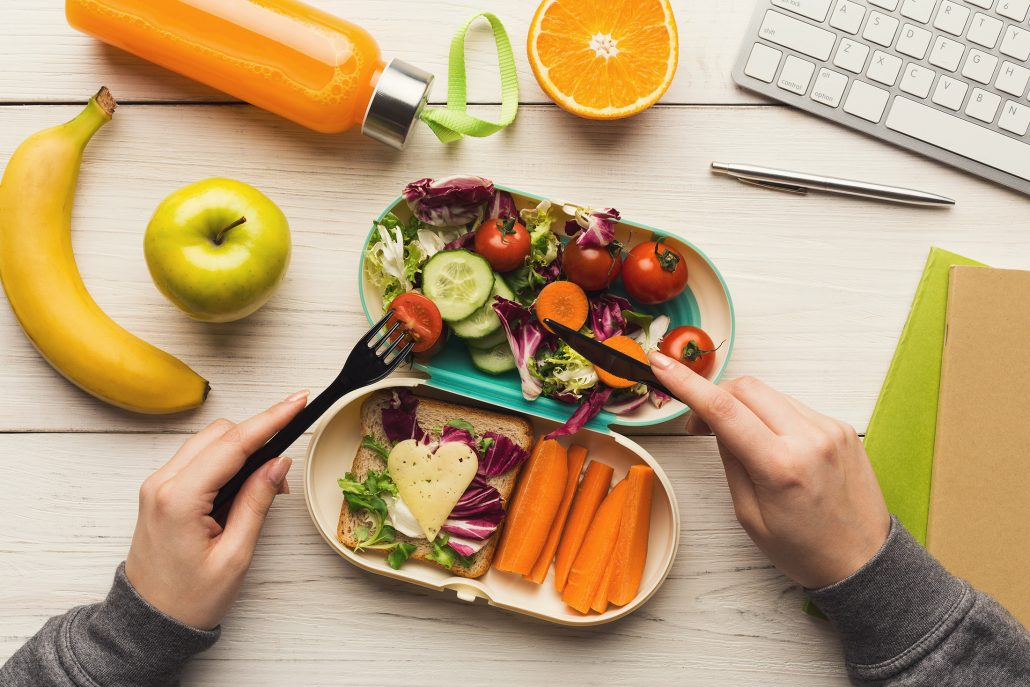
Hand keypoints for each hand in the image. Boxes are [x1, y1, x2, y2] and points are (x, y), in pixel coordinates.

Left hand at [124, 390, 308, 629]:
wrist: (150, 622)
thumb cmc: (189, 598)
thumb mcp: (235, 554)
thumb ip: (257, 501)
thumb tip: (278, 462)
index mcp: (179, 499)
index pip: (234, 444)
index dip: (271, 419)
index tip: (298, 400)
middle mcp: (162, 483)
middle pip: (220, 433)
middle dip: (258, 437)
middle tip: (285, 470)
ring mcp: (157, 485)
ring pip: (208, 441)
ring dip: (242, 449)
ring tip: (266, 485)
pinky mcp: (160, 491)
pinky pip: (198, 458)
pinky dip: (226, 460)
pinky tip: (244, 484)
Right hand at [649, 352, 889, 588]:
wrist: (864, 561)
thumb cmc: (804, 549)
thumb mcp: (750, 516)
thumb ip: (731, 461)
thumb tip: (717, 423)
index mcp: (781, 467)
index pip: (724, 409)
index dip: (686, 382)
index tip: (660, 364)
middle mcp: (809, 439)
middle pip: (746, 388)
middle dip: (715, 395)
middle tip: (699, 425)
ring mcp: (830, 430)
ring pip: (770, 394)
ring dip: (745, 407)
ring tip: (741, 440)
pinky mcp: (842, 428)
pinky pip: (794, 406)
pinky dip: (773, 416)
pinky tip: (773, 445)